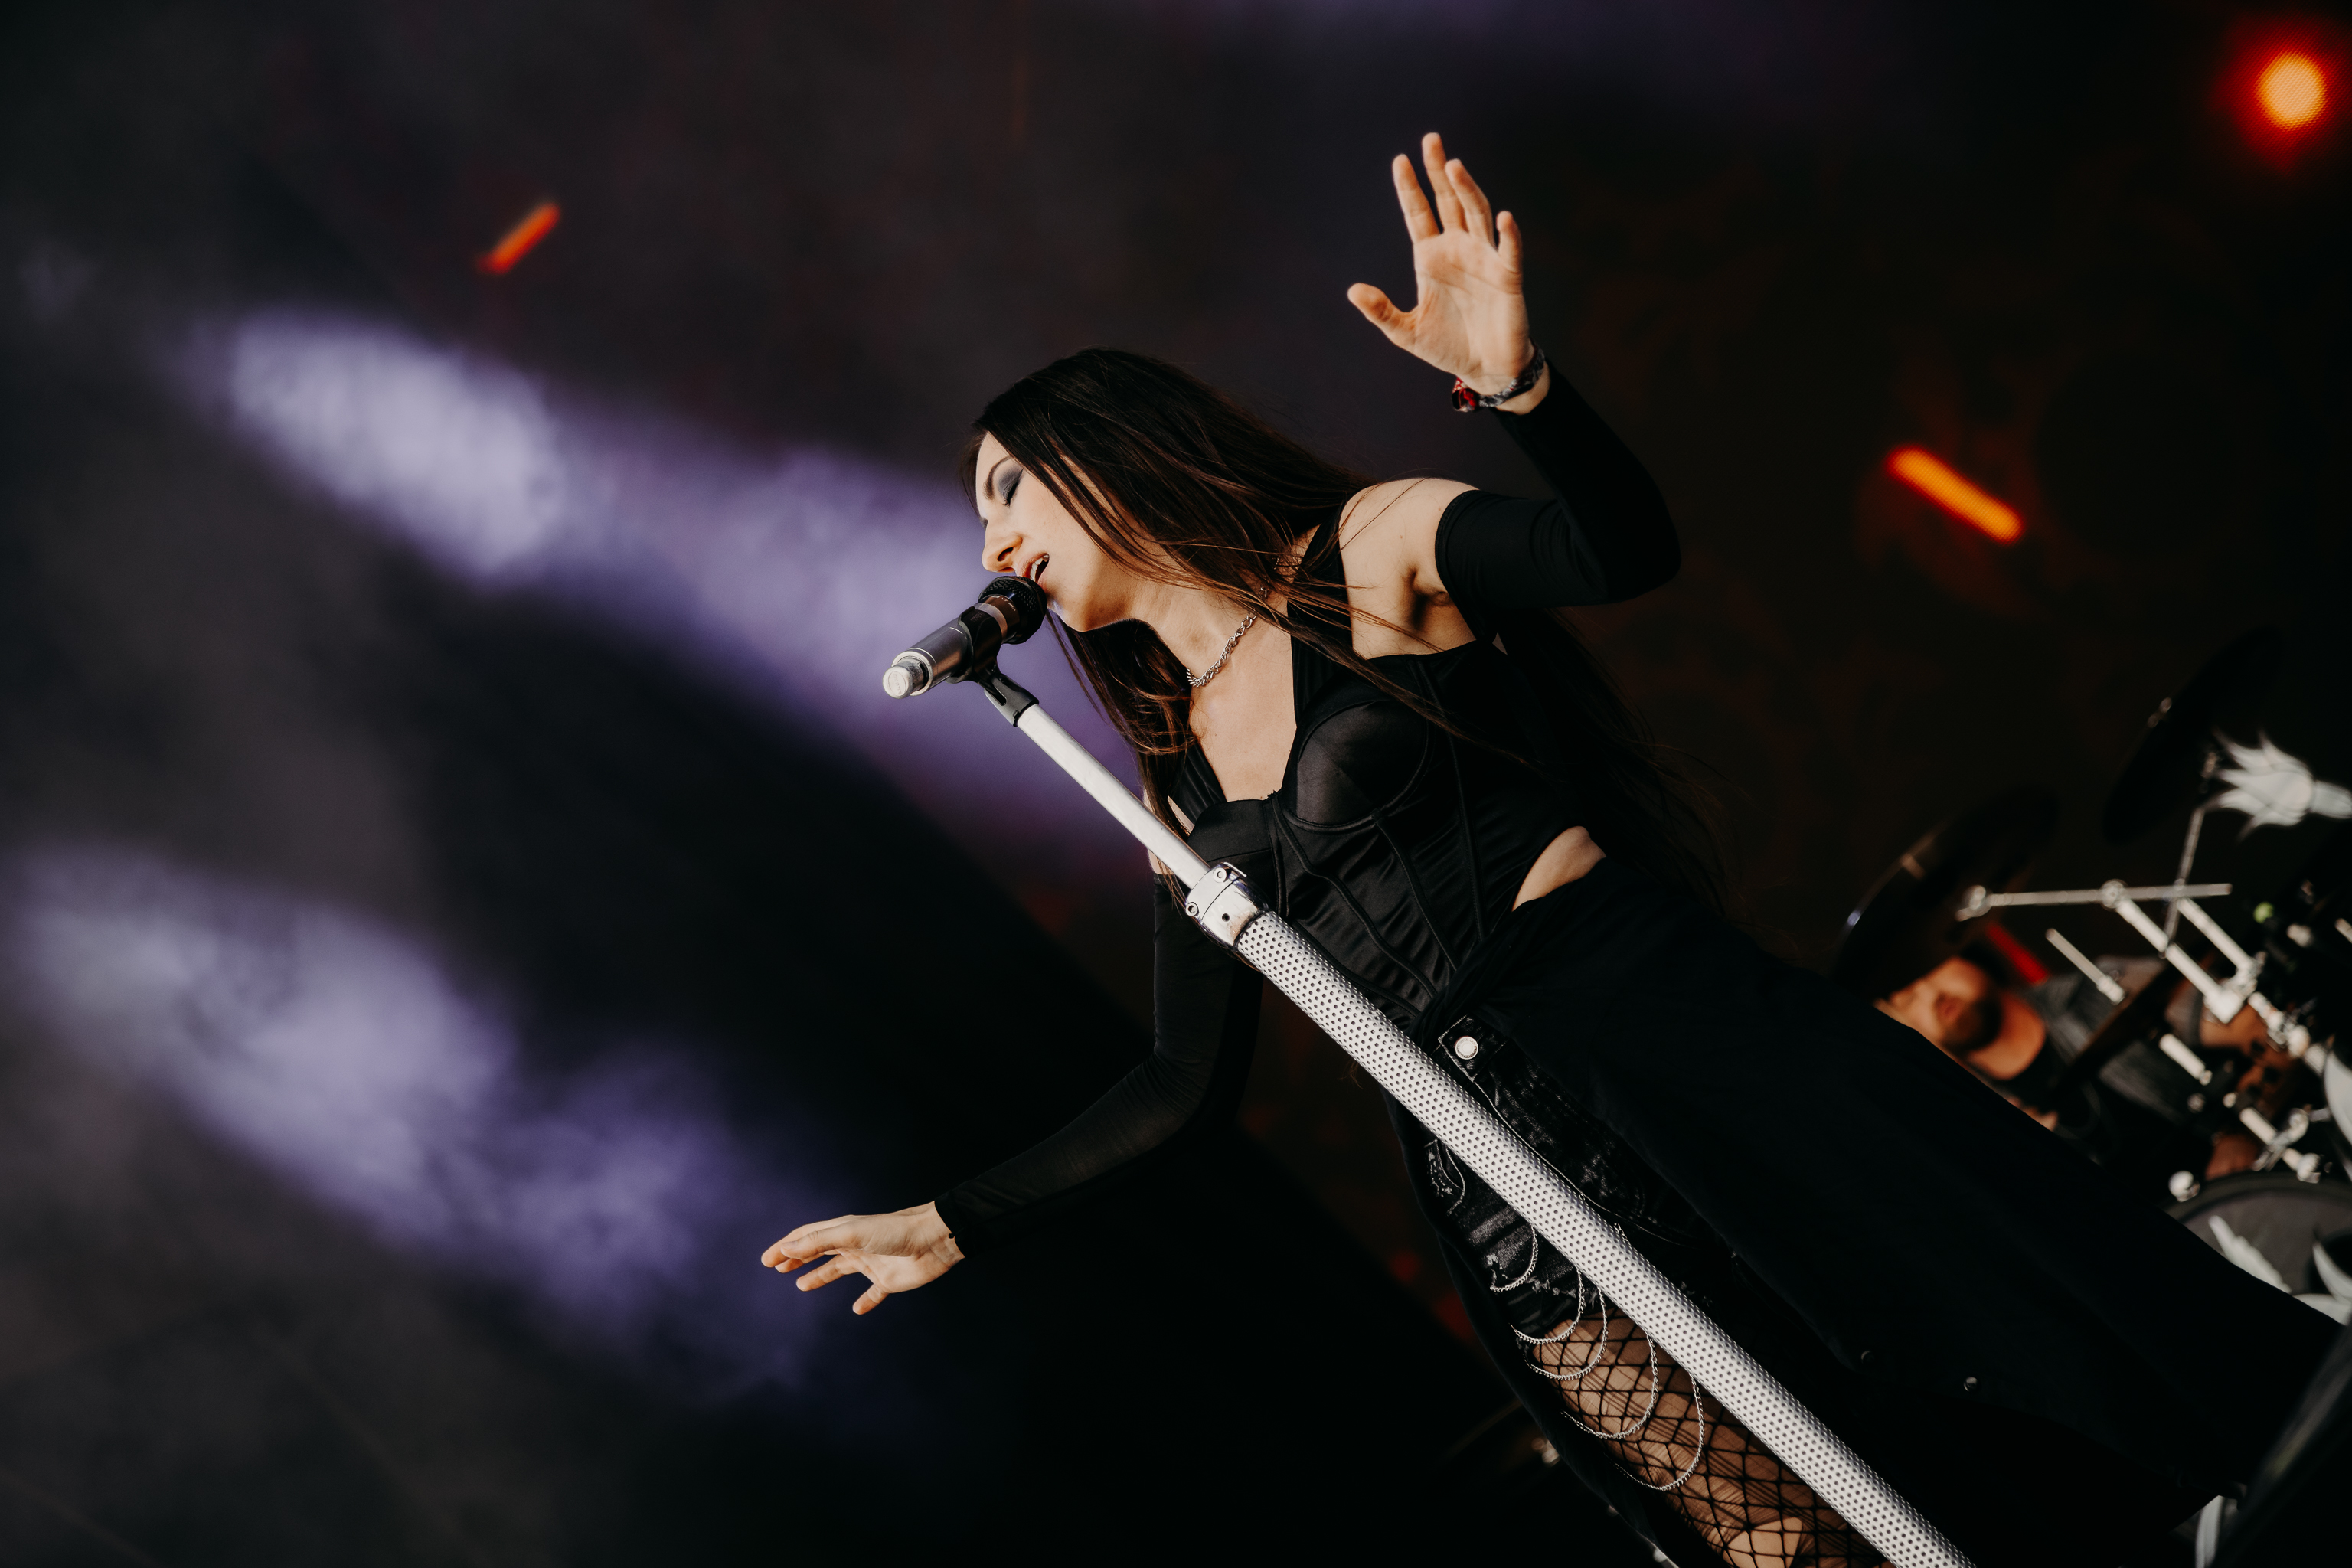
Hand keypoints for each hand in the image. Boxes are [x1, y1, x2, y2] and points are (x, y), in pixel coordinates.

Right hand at [762, 1202, 964, 1314]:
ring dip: (820, 1276)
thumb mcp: (852, 1234)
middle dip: (798, 1258)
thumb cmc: (895, 1231)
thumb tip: (788, 1247)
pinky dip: (865, 1301)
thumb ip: (820, 1241)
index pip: (808, 1236)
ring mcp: (872, 1263)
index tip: (767, 1260)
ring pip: (840, 1270)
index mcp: (844, 1230)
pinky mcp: (889, 1280)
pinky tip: (857, 1309)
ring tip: (801, 1285)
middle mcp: (855, 1245)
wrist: (934, 1240)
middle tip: (778, 1268)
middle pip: (820, 1252)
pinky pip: (873, 1293)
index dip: (786, 1247)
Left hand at [1348, 132, 1544, 405]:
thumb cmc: (1448, 347)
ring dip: (1467, 190)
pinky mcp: (1508, 277)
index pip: (1419, 213)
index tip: (1399, 160)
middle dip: (1439, 172)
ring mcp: (1484, 259)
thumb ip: (1380, 311)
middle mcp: (1459, 249)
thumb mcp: (1405, 331)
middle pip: (1448, 201)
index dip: (1409, 188)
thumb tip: (1352, 290)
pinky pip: (1508, 251)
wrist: (1485, 370)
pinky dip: (1507, 234)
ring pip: (1476, 214)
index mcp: (1431, 256)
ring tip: (1454, 166)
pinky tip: (1503, 217)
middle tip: (1430, 140)